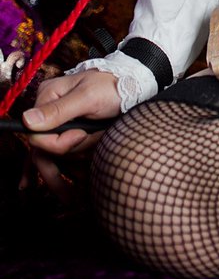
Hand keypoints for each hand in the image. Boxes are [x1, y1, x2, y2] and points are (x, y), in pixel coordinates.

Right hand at [18, 69, 120, 202]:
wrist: (132, 88)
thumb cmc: (112, 88)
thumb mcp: (88, 96)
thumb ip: (59, 110)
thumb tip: (27, 121)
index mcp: (47, 97)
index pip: (38, 134)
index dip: (59, 143)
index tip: (82, 135)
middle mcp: (48, 112)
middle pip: (44, 148)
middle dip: (69, 154)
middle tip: (90, 154)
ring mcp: (57, 124)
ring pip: (56, 155)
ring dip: (78, 159)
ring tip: (97, 151)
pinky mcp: (68, 134)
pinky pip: (54, 157)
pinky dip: (57, 172)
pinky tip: (48, 190)